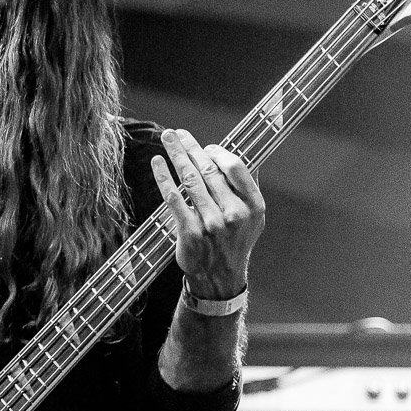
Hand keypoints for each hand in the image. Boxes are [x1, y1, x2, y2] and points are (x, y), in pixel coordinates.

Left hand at [150, 128, 264, 300]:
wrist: (220, 277)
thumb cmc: (234, 242)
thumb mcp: (253, 218)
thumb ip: (246, 188)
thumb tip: (236, 154)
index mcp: (253, 206)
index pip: (235, 167)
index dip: (217, 152)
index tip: (204, 146)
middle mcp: (234, 214)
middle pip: (209, 170)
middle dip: (190, 148)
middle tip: (177, 133)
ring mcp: (212, 224)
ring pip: (190, 180)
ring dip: (176, 155)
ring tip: (167, 139)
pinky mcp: (190, 233)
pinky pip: (174, 198)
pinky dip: (164, 178)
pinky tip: (157, 163)